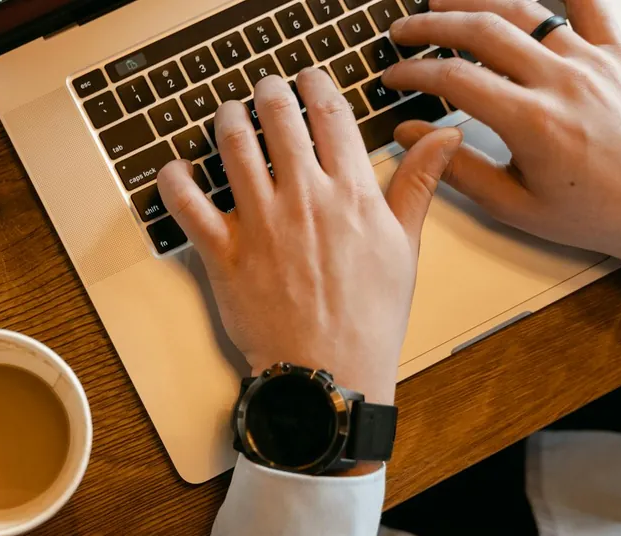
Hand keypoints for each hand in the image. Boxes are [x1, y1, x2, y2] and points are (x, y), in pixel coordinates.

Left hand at [156, 69, 461, 404]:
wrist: (330, 373)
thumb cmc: (369, 317)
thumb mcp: (405, 247)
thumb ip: (416, 185)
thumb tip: (444, 138)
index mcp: (350, 193)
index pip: (330, 115)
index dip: (315, 84)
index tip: (307, 77)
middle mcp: (303, 199)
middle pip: (279, 118)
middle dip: (269, 91)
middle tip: (265, 88)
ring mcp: (260, 225)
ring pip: (233, 147)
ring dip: (228, 118)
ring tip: (229, 112)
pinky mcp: (224, 254)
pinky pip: (189, 205)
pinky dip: (176, 180)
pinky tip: (176, 167)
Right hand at [383, 0, 620, 288]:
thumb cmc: (596, 214)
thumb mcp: (515, 205)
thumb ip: (457, 167)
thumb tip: (411, 135)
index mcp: (532, 122)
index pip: (455, 78)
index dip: (414, 71)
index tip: (393, 75)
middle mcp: (562, 81)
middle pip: (482, 31)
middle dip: (432, 25)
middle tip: (403, 30)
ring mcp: (593, 62)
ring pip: (527, 11)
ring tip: (445, 0)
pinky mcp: (619, 55)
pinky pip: (590, 4)